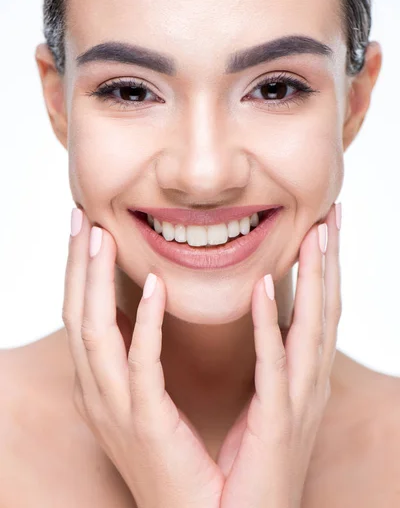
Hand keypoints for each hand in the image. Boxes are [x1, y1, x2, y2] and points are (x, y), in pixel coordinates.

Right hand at [63, 208, 223, 507]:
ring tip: (100, 235)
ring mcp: (116, 412)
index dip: (79, 273)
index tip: (89, 229)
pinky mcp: (145, 425)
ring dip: (93, 281)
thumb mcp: (154, 403)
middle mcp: (98, 397)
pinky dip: (141, 323)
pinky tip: (151, 286)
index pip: (82, 318)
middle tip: (82, 218)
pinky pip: (139, 366)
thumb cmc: (186, 460)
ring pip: (93, 334)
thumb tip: (149, 310)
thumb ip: (146, 359)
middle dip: (75, 267)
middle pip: (76, 317)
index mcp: (102, 389)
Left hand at [216, 203, 341, 507]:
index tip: (322, 225)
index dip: (323, 269)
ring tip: (317, 233)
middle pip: (326, 311)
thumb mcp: (263, 404)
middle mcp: (309, 385)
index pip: (318, 313)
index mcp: (302, 380)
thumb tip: (258, 313)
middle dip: (331, 262)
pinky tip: (265, 287)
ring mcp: (298, 404)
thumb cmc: (246, 469)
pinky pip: (273, 366)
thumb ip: (265, 359)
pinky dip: (271, 324)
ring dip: (315, 279)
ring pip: (312, 329)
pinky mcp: (277, 425)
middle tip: (333, 213)